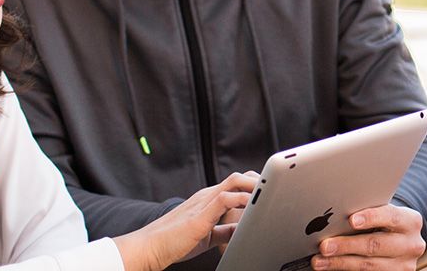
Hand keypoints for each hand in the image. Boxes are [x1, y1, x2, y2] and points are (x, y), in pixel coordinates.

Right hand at [114, 171, 258, 270]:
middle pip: (239, 178)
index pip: (235, 184)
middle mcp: (207, 196)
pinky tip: (251, 207)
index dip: (254, 184)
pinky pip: (224, 200)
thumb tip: (243, 230)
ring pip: (234, 183)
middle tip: (276, 190)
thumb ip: (225, 230)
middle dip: (259, 181)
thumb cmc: (175, 242)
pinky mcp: (200, 216)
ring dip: (254, 186)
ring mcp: (203, 203)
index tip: (271, 190)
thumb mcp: (208, 235)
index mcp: (208, 200)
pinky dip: (240, 200)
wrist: (150, 247)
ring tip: (270, 193)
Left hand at [311, 204, 424, 269]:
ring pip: (369, 266)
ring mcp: (404, 265)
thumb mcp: (384, 215)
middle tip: (324, 246)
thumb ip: (369, 214)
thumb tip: (336, 218)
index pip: (390, 216)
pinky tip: (331, 267)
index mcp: (411, 221)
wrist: (402, 245)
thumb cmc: (386, 225)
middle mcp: (411, 244)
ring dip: (340, 263)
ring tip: (320, 261)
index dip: (371, 217)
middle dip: (347, 245)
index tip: (352, 220)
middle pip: (376, 244)